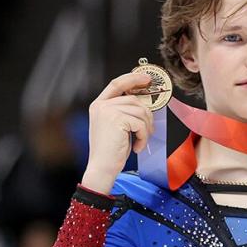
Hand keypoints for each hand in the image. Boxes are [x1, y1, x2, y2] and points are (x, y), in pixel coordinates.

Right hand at [80, 72, 155, 194]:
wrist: (102, 168)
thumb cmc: (110, 152)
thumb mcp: (116, 127)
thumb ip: (124, 112)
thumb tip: (144, 105)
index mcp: (98, 105)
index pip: (117, 84)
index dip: (133, 78)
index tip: (146, 79)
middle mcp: (101, 105)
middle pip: (134, 100)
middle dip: (146, 116)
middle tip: (147, 132)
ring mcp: (107, 111)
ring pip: (140, 111)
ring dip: (146, 129)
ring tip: (140, 141)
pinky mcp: (116, 119)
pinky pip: (141, 123)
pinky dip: (144, 136)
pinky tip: (137, 146)